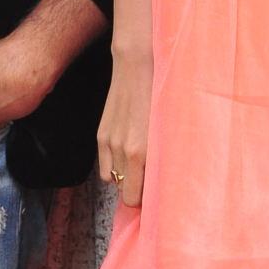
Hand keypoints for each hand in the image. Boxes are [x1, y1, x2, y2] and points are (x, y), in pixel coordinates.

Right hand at [97, 48, 152, 206]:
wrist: (137, 66)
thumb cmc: (160, 96)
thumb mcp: (167, 130)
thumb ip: (162, 157)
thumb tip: (164, 181)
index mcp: (140, 152)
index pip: (135, 198)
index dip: (146, 202)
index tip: (157, 199)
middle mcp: (122, 151)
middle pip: (125, 193)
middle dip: (137, 191)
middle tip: (151, 184)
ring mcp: (109, 143)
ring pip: (114, 181)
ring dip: (125, 179)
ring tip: (140, 168)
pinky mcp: (101, 135)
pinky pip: (104, 169)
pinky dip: (114, 169)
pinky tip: (126, 159)